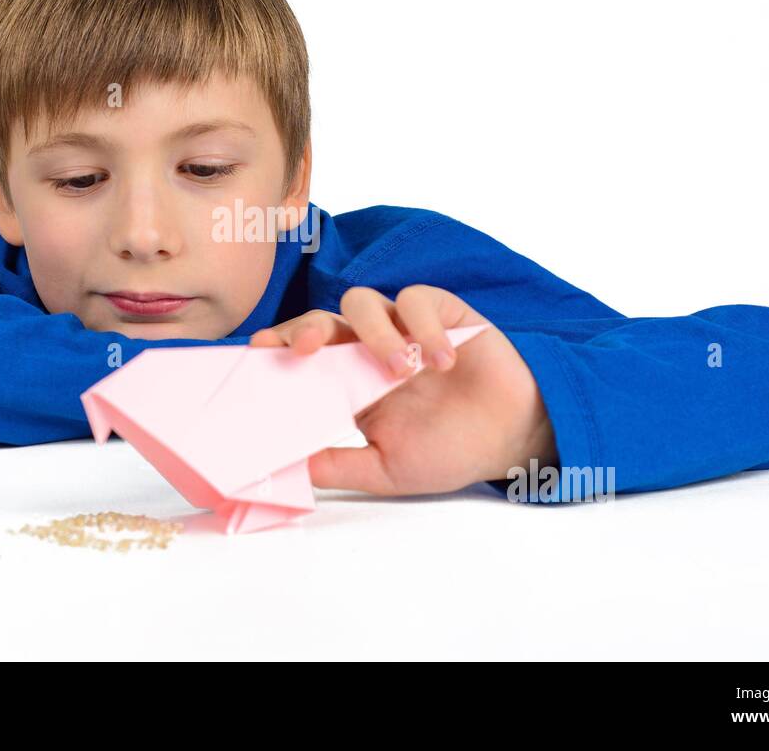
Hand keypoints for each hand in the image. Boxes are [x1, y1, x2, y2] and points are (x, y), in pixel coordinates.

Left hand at [250, 285, 557, 494]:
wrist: (510, 440)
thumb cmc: (448, 450)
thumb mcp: (385, 469)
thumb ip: (338, 465)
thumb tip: (288, 464)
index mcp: (348, 381)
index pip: (304, 353)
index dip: (280, 345)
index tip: (258, 351)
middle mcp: (369, 349)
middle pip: (325, 319)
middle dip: (307, 328)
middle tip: (306, 350)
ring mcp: (405, 328)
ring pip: (366, 301)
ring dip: (375, 332)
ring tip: (400, 371)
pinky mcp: (444, 312)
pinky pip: (420, 299)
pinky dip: (425, 326)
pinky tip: (442, 361)